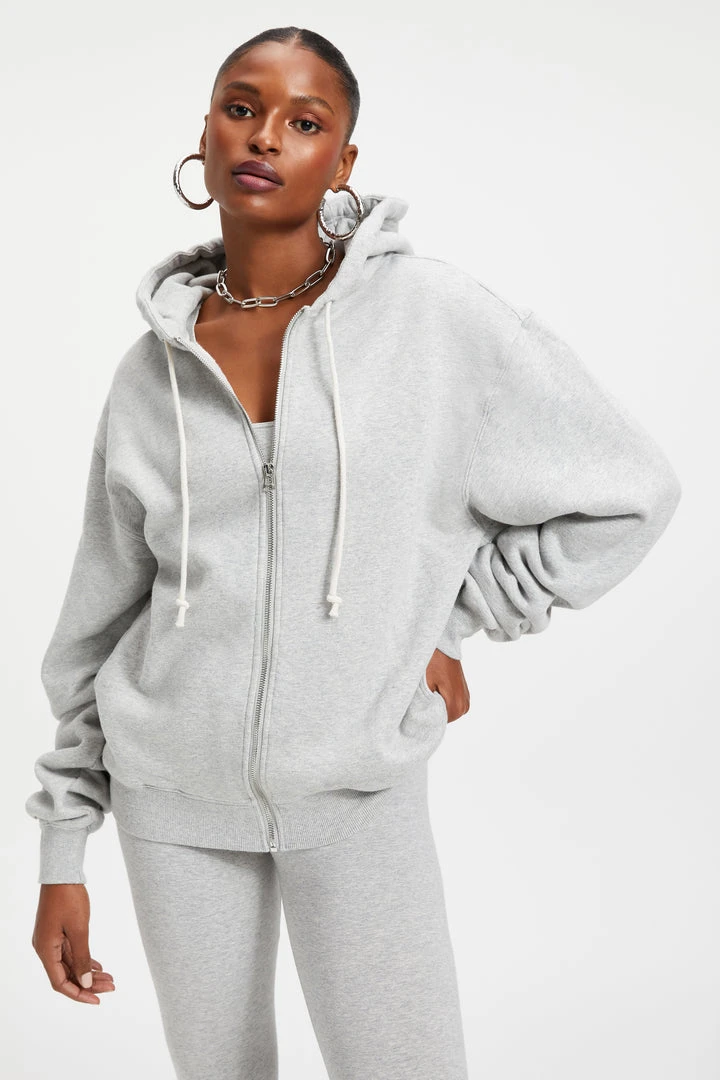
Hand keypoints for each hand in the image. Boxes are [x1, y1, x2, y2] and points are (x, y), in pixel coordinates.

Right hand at [32, 884, 115, 1003]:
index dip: (78, 994)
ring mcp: (51, 940)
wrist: (62, 873)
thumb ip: (82, 958)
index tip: (97, 1000)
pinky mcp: (58, 932)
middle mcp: (45, 948)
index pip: (60, 983)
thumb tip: (85, 983)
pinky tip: (98, 966)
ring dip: (89, 972)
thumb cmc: (68, 898)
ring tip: (110, 978)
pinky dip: (85, 960)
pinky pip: (71, 952)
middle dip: (88, 983)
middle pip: (67, 975)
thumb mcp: (79, 930)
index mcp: (46, 950)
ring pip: (71, 964)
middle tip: (112, 987)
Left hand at [425, 649, 469, 722]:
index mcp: (456, 706)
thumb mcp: (425, 686)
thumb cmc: (433, 663)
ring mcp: (466, 700)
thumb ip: (426, 707)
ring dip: (437, 704)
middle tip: (425, 694)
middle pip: (443, 718)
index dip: (426, 714)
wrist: (443, 647)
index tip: (420, 703)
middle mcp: (464, 706)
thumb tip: (424, 720)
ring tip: (431, 689)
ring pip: (447, 712)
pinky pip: (451, 705)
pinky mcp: (464, 694)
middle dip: (432, 709)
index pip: (439, 723)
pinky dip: (442, 700)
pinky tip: (436, 688)